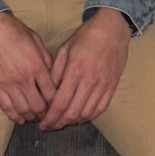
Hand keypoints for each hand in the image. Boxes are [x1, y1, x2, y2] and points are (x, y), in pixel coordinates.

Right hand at [0, 11, 56, 124]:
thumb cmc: (14, 31)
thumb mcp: (36, 40)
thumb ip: (46, 58)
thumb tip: (53, 74)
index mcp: (37, 66)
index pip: (51, 93)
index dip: (56, 102)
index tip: (58, 104)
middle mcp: (24, 79)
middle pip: (38, 106)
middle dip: (45, 113)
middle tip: (47, 113)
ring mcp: (9, 85)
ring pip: (23, 110)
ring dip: (31, 116)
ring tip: (34, 116)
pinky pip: (6, 108)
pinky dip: (14, 117)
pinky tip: (19, 119)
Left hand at [37, 8, 130, 131]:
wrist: (112, 28)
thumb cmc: (86, 36)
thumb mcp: (65, 48)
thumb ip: (56, 71)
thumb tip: (49, 92)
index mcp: (75, 70)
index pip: (60, 103)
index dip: (50, 118)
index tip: (42, 124)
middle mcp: (89, 81)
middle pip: (72, 113)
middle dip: (59, 124)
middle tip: (50, 126)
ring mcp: (103, 85)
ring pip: (86, 114)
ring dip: (73, 122)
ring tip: (63, 122)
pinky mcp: (112, 86)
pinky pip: (100, 108)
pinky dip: (89, 117)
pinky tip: (81, 117)